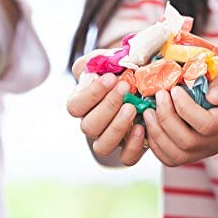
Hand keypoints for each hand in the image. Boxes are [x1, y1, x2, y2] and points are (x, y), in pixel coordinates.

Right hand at [67, 51, 148, 166]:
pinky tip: (142, 126)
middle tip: (125, 87)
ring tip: (133, 108)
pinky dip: (133, 145)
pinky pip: (126, 158)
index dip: (91, 94)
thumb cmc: (119, 69)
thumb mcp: (106, 59)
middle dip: (108, 106)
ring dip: (117, 127)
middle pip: (88, 126)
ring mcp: (108, 139)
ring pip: (102, 146)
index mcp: (80, 104)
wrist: (140, 83)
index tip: (110, 77)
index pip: (75, 106)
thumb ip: (100, 59)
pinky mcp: (128, 149)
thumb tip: (107, 63)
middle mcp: (91, 124)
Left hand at [144, 57, 217, 165]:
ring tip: (148, 111)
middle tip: (157, 96)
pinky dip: (154, 144)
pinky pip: (169, 159)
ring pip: (177, 154)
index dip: (185, 109)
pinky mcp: (191, 154)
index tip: (174, 90)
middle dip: (166, 118)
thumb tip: (213, 96)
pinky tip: (149, 124)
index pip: (208, 124)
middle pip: (189, 142)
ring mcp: (206, 150)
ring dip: (157, 132)